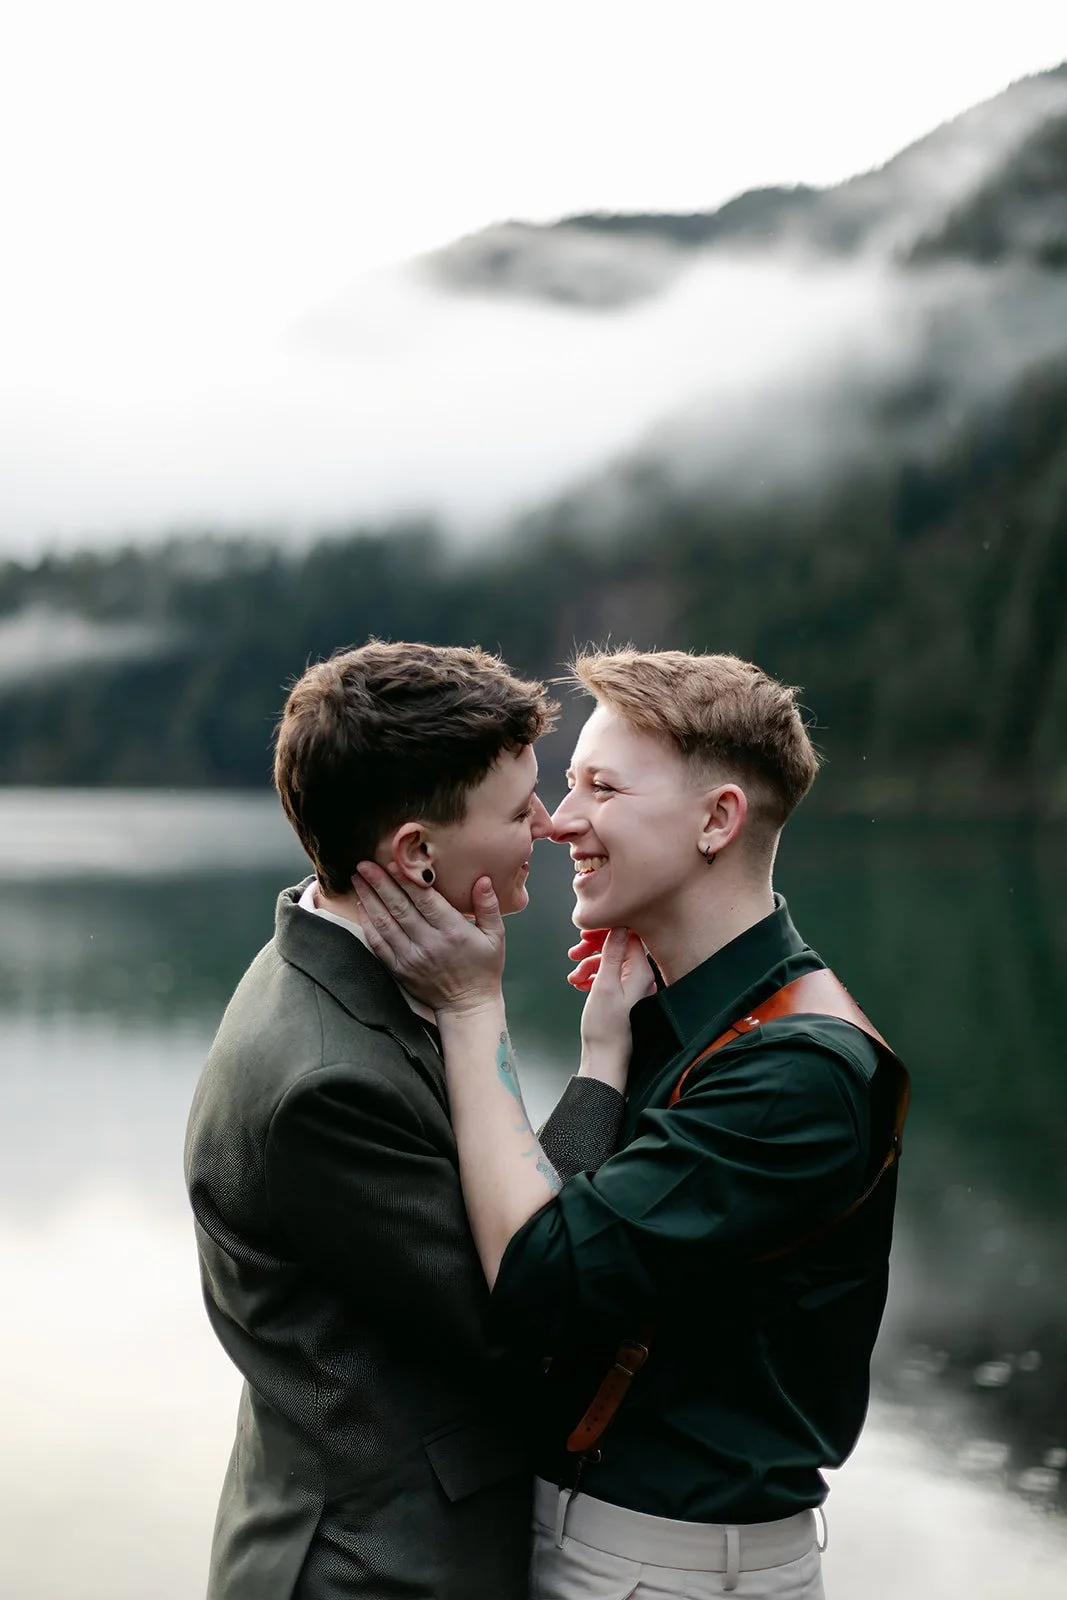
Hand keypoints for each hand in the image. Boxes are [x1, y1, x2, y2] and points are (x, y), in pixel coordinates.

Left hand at [350, 863, 504, 1015]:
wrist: (467, 1006)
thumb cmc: (483, 969)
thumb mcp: (496, 936)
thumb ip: (489, 907)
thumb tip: (483, 879)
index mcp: (453, 932)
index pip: (425, 900)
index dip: (407, 879)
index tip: (393, 861)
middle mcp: (429, 943)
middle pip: (399, 907)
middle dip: (380, 883)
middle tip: (364, 863)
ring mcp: (410, 957)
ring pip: (384, 923)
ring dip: (369, 898)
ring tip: (357, 878)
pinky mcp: (398, 968)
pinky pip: (378, 943)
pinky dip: (368, 922)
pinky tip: (361, 905)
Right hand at [577, 927, 655, 1091]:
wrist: (604, 1057)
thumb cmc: (606, 1027)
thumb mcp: (605, 984)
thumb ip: (612, 953)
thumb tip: (619, 925)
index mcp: (641, 972)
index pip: (628, 935)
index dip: (606, 931)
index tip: (585, 934)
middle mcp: (641, 977)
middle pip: (617, 947)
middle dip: (593, 948)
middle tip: (574, 954)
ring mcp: (632, 987)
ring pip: (609, 962)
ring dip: (589, 964)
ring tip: (574, 976)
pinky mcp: (623, 996)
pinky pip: (608, 976)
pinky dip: (592, 976)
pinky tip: (580, 983)